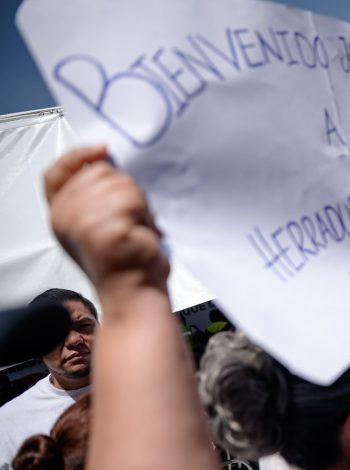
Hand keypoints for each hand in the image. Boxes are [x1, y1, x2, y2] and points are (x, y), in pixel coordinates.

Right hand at [45, 146, 168, 288]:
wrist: (134, 291)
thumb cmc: (125, 261)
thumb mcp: (100, 222)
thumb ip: (96, 193)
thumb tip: (107, 162)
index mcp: (61, 213)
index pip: (57, 172)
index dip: (77, 156)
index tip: (101, 150)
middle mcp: (65, 215)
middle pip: (99, 172)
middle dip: (124, 190)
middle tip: (131, 219)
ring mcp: (82, 219)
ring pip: (120, 182)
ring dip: (137, 204)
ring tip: (135, 229)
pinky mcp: (103, 225)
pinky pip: (133, 199)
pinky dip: (144, 215)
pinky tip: (140, 234)